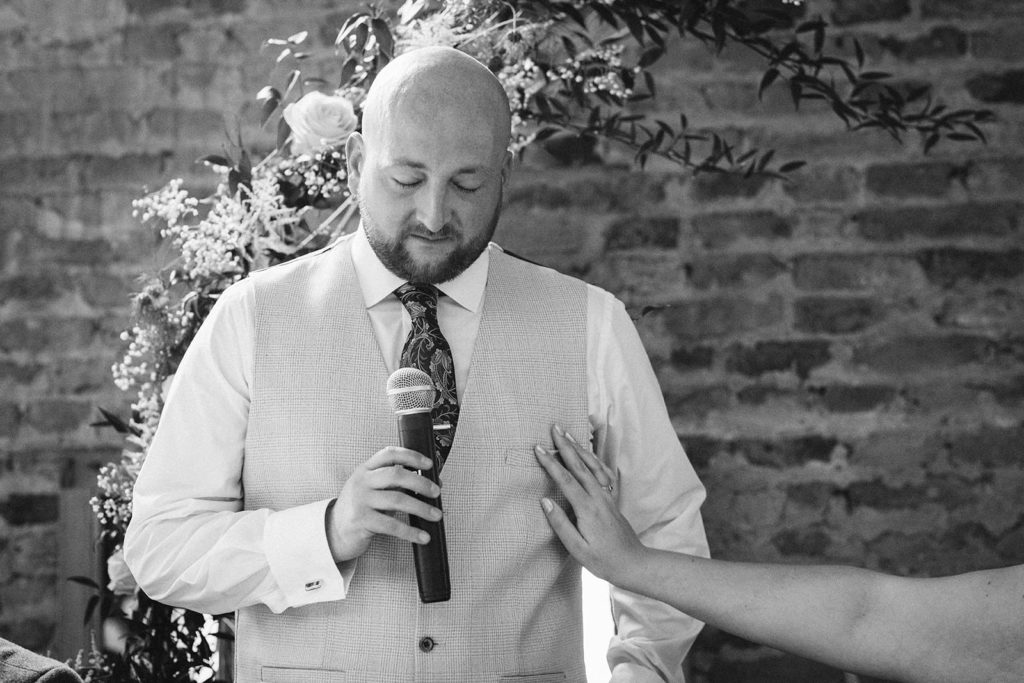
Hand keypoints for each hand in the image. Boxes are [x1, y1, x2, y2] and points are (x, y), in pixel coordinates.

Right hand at [326, 447, 441, 562]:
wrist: (333, 531)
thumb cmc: (360, 508)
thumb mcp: (371, 489)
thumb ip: (394, 484)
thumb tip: (430, 485)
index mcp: (366, 470)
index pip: (389, 454)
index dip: (411, 456)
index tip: (429, 464)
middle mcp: (362, 482)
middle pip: (396, 475)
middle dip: (421, 482)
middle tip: (436, 492)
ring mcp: (360, 501)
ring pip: (397, 500)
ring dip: (421, 508)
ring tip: (436, 515)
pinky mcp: (361, 521)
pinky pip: (391, 525)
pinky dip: (410, 531)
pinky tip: (422, 536)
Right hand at [534, 424, 645, 583]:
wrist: (634, 563)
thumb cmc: (604, 561)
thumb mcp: (577, 549)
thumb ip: (560, 524)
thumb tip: (545, 501)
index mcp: (587, 509)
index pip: (566, 480)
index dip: (551, 463)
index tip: (539, 448)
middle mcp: (598, 498)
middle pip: (579, 466)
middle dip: (565, 445)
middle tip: (554, 427)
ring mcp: (607, 497)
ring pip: (592, 466)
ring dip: (579, 448)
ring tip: (567, 434)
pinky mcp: (611, 500)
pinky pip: (601, 473)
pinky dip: (592, 459)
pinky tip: (587, 453)